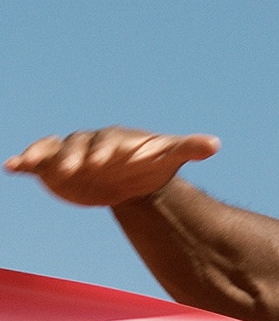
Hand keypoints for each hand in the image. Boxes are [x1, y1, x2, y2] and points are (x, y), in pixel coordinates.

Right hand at [5, 127, 219, 207]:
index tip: (104, 163)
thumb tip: (216, 144)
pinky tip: (11, 167)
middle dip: (73, 157)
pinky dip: (24, 161)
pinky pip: (37, 160)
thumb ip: (189, 148)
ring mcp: (70, 153)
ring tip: (29, 164)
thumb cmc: (152, 164)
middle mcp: (89, 144)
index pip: (108, 141)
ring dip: (42, 156)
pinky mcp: (55, 167)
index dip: (105, 150)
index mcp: (115, 140)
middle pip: (78, 146)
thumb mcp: (169, 156)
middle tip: (72, 171)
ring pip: (52, 150)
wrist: (133, 180)